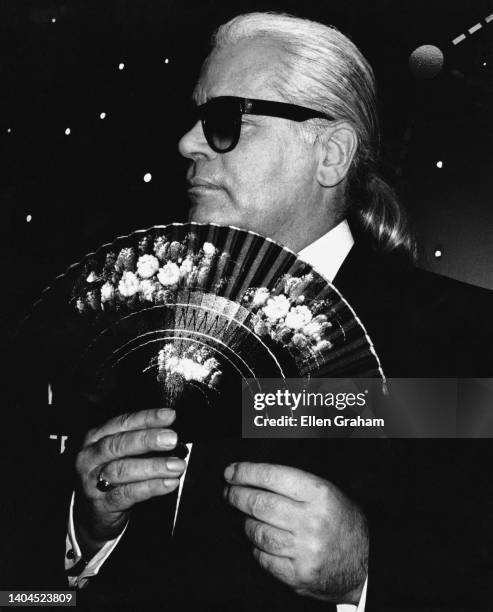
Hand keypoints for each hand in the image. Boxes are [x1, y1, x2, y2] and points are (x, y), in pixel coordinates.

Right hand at [74, 408, 185, 554]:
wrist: (94, 511)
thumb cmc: (113, 473)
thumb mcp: (120, 452)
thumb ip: (141, 440)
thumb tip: (171, 432)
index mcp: (96, 437)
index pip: (122, 423)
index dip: (147, 418)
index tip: (169, 415)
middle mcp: (91, 457)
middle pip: (118, 445)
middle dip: (147, 440)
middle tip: (171, 439)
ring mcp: (93, 482)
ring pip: (123, 470)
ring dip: (154, 466)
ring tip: (176, 465)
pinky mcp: (102, 504)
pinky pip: (128, 494)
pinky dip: (151, 487)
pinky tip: (168, 483)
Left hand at [224, 462, 367, 603]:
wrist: (367, 564)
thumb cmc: (344, 522)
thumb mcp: (328, 493)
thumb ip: (294, 484)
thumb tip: (254, 477)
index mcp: (320, 494)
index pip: (272, 476)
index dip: (246, 472)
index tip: (231, 472)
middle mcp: (311, 521)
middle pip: (260, 504)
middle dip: (237, 496)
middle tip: (229, 492)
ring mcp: (304, 550)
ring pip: (258, 532)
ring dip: (247, 523)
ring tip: (247, 518)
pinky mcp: (298, 575)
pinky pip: (263, 559)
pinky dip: (257, 548)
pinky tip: (260, 541)